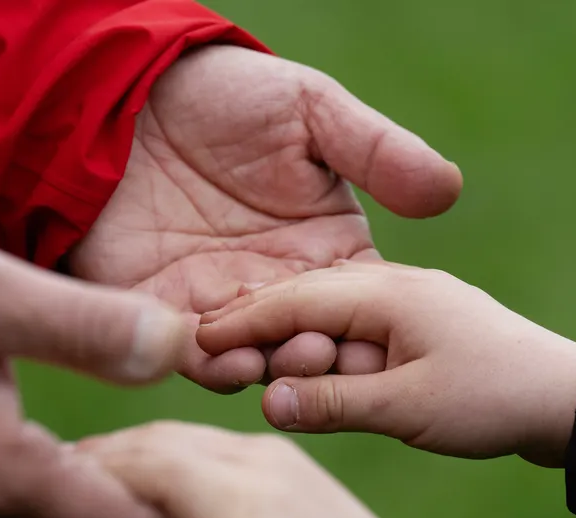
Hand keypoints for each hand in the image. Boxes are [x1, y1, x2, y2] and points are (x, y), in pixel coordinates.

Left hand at [69, 46, 462, 392]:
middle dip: (322, 358)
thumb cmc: (227, 92)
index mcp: (324, 249)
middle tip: (325, 353)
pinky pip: (188, 353)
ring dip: (270, 368)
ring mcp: (219, 303)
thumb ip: (377, 151)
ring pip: (254, 358)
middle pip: (311, 343)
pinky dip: (209, 364)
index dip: (374, 326)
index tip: (383, 341)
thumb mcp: (311, 111)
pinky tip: (225, 356)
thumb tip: (447, 189)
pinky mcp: (160, 309)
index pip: (362, 304)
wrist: (128, 91)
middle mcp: (276, 286)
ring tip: (277, 359)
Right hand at [196, 262, 575, 467]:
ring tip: (240, 355)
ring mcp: (404, 303)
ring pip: (324, 311)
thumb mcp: (408, 407)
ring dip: (282, 333)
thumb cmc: (493, 398)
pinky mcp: (414, 326)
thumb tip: (268, 401)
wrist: (569, 400)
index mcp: (385, 290)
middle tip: (201, 343)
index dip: (238, 319)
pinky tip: (300, 361)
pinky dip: (315, 343)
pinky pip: (349, 328)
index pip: (291, 298)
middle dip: (251, 319)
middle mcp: (389, 285)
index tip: (192, 336)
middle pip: (301, 296)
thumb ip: (335, 402)